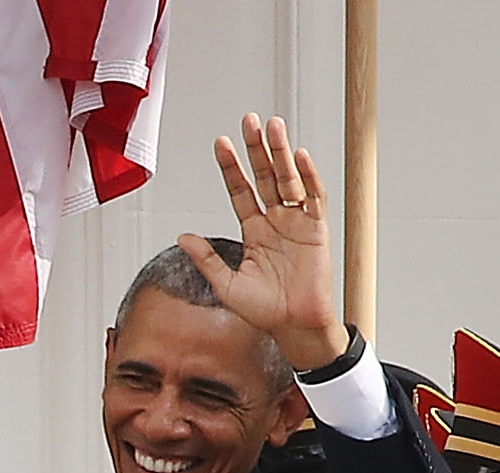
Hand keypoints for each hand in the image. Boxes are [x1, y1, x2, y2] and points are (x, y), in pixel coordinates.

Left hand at [181, 115, 346, 375]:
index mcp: (253, 232)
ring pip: (287, 180)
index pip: (240, 191)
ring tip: (272, 127)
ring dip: (280, 153)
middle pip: (264, 177)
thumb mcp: (225, 284)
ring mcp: (296, 222)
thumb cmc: (262, 310)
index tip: (220, 143)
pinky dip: (307, 177)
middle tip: (249, 120)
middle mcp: (274, 221)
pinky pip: (313, 197)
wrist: (292, 325)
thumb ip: (206, 259)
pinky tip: (298, 156)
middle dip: (256, 149)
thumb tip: (182, 236)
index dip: (230, 168)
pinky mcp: (317, 229)